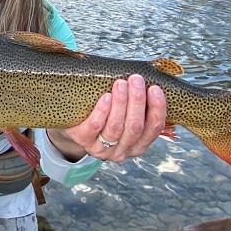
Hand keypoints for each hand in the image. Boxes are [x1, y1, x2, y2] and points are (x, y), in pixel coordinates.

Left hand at [47, 74, 166, 162]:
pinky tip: (106, 96)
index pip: (154, 129)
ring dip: (121, 103)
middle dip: (137, 101)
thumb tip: (152, 80)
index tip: (155, 88)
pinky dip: (102, 111)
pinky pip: (95, 126)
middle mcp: (123, 150)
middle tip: (136, 79)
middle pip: (135, 127)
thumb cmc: (105, 115)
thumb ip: (139, 104)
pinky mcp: (83, 140)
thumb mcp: (125, 114)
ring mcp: (102, 149)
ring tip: (120, 84)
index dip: (157, 109)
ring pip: (116, 127)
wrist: (73, 124)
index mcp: (138, 145)